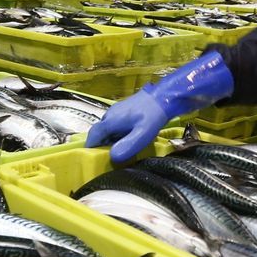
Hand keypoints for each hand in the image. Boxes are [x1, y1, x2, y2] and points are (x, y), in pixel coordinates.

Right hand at [86, 51, 233, 162]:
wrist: (165, 97)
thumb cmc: (153, 115)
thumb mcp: (142, 134)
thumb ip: (127, 146)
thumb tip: (112, 157)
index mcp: (110, 120)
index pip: (93, 136)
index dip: (91, 148)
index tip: (92, 159)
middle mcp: (110, 115)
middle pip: (100, 133)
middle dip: (102, 146)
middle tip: (110, 158)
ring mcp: (117, 111)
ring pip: (108, 129)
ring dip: (111, 140)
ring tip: (121, 150)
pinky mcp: (125, 110)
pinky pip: (116, 125)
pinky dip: (118, 134)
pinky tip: (129, 139)